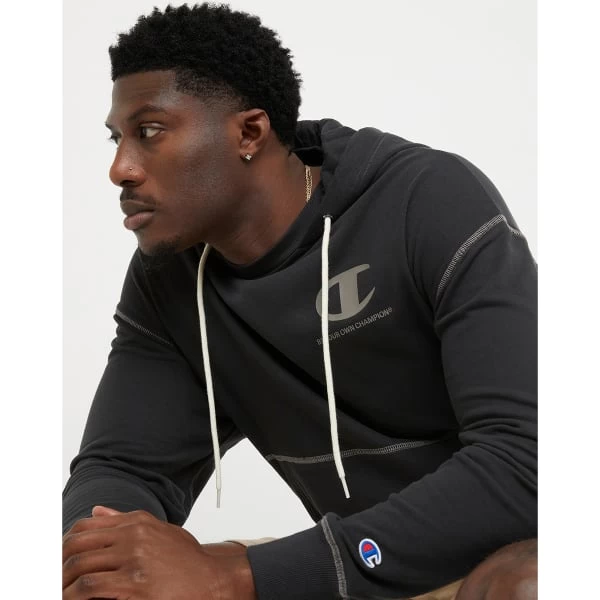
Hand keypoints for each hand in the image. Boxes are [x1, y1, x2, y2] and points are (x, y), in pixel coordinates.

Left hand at [62, 506, 255, 599]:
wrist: (212, 578)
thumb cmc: (187, 558)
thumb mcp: (159, 531)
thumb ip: (125, 520)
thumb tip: (96, 511)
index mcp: (136, 523)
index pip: (84, 528)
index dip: (64, 545)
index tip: (57, 562)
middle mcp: (133, 538)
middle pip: (77, 547)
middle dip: (57, 567)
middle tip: (51, 582)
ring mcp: (134, 561)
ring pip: (79, 569)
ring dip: (62, 585)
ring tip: (58, 594)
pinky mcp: (136, 586)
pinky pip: (91, 588)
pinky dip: (75, 595)